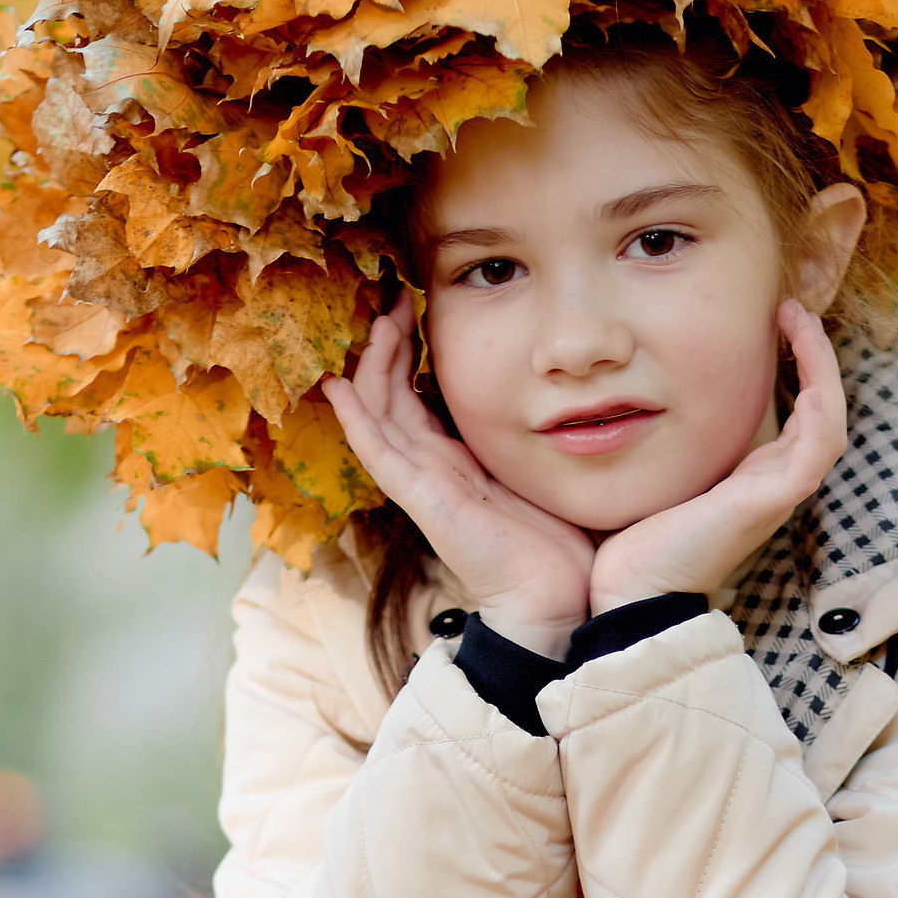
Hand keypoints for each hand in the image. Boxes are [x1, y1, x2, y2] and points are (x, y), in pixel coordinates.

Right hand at [323, 296, 595, 655]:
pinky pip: (377, 452)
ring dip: (373, 366)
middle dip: (388, 344)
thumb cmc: (556, 546)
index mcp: (457, 462)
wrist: (553, 602)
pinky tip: (338, 386)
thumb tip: (559, 400)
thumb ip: (529, 442)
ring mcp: (422, 484)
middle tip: (393, 296)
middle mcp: (433, 469)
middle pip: (390, 397)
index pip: (415, 398)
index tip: (415, 307)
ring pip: (379, 415)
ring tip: (378, 319)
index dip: (408, 353)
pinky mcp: (423, 501)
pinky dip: (356, 419)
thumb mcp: (539, 475)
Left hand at [586, 302, 848, 614]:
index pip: (796, 415)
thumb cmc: (634, 543)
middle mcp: (773, 484)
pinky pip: (818, 444)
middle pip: (821, 411)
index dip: (795, 367)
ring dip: (822, 366)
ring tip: (801, 319)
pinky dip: (821, 399)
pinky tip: (805, 358)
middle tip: (793, 308)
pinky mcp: (772, 499)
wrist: (632, 595)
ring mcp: (778, 493)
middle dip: (815, 356)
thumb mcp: (657, 473)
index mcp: (752, 480)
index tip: (774, 320)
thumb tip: (631, 396)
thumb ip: (668, 441)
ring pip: (829, 421)